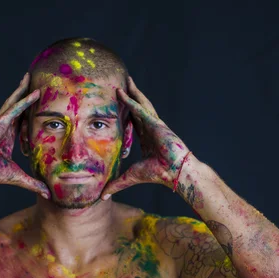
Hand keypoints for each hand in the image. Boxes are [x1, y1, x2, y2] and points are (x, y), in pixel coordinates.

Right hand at [0, 73, 49, 198]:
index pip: (22, 122)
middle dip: (26, 95)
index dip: (30, 113)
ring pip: (14, 103)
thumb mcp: (19, 177)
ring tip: (31, 77)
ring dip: (23, 90)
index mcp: (7, 138)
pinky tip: (35, 93)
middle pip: (18, 108)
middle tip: (36, 83)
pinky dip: (24, 101)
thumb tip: (49, 194)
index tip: (40, 104)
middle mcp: (3, 128)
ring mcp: (0, 123)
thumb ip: (34, 184)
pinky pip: (14, 109)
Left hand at [102, 76, 190, 197]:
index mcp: (147, 138)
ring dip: (132, 92)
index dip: (126, 113)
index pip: (133, 122)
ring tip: (124, 80)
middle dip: (129, 96)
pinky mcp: (156, 123)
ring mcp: (154, 124)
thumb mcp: (131, 177)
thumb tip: (102, 196)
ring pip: (141, 104)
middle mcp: (150, 128)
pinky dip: (131, 100)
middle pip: (137, 108)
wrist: (175, 172)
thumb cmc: (158, 174)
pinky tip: (121, 93)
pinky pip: (141, 109)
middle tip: (119, 85)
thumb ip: (117, 184)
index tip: (117, 105)